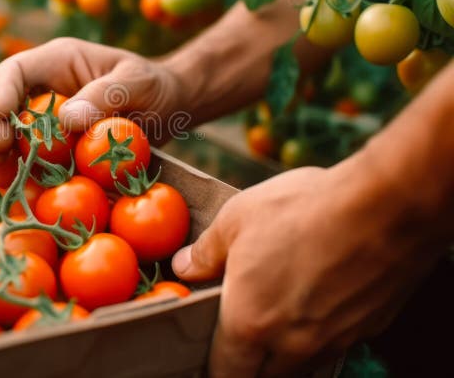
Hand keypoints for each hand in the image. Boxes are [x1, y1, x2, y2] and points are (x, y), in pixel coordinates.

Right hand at [0, 37, 184, 166]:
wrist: (170, 109)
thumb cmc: (155, 85)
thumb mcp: (137, 83)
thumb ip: (106, 95)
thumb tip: (67, 120)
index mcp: (58, 62)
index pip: (15, 71)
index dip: (1, 91)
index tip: (1, 114)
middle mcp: (45, 91)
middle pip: (6, 107)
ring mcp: (49, 122)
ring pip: (15, 138)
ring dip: (4, 156)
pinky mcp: (58, 149)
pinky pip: (36, 162)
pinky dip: (28, 175)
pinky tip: (22, 190)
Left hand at [171, 160, 441, 376]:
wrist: (384, 207)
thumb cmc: (301, 210)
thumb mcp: (235, 220)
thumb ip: (205, 253)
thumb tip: (184, 267)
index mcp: (249, 325)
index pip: (224, 371)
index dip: (214, 365)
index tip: (211, 351)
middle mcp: (292, 346)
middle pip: (263, 376)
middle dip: (249, 364)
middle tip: (242, 339)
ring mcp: (334, 340)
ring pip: (301, 366)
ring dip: (285, 354)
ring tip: (278, 322)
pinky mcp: (367, 327)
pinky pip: (334, 345)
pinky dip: (320, 336)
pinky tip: (318, 304)